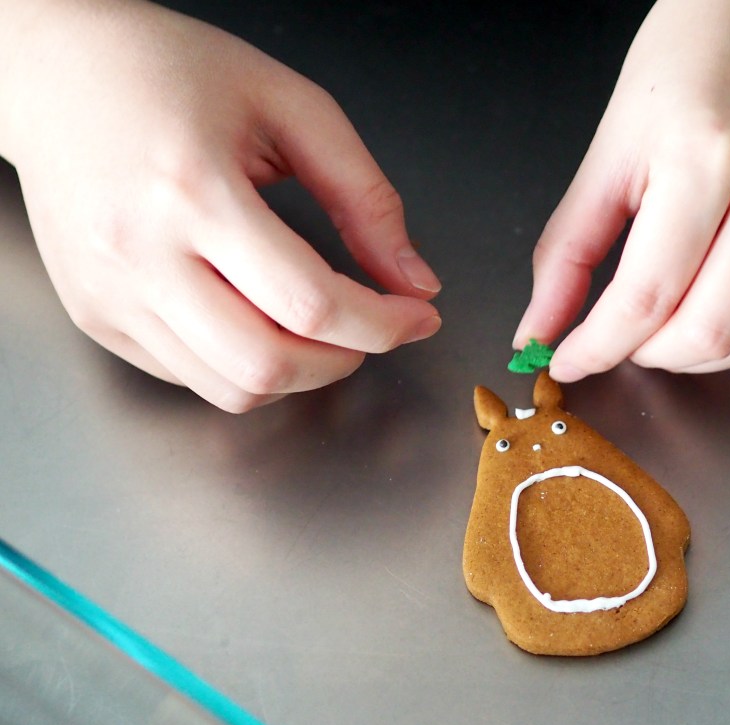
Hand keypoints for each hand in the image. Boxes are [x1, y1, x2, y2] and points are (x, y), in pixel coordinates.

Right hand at [0, 0, 440, 410]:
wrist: (55, 76)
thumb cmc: (167, 72)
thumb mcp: (287, 106)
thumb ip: (363, 195)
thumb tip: (413, 280)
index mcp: (194, 187)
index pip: (310, 302)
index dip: (382, 325)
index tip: (416, 317)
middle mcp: (142, 253)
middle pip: (268, 364)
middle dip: (342, 362)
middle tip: (367, 331)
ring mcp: (112, 294)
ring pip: (229, 388)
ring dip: (296, 376)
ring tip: (316, 330)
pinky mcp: (97, 316)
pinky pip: (188, 377)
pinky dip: (241, 366)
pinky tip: (254, 320)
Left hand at [515, 0, 729, 381]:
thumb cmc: (687, 62)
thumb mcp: (609, 152)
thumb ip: (567, 252)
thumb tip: (537, 329)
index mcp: (700, 161)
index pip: (644, 296)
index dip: (596, 348)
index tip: (564, 361)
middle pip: (704, 331)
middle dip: (644, 354)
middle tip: (613, 334)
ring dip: (686, 352)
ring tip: (654, 317)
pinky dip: (728, 336)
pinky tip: (698, 305)